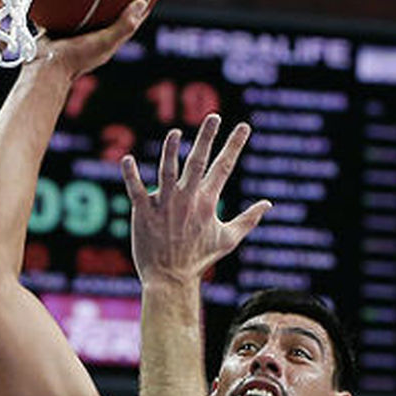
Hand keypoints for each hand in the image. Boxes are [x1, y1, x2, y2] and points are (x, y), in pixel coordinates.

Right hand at [31, 0, 148, 78]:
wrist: (44, 67)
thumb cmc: (75, 58)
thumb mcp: (104, 41)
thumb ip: (123, 25)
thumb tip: (142, 2)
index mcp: (107, 42)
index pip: (129, 24)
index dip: (140, 10)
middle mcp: (93, 38)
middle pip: (110, 16)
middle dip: (118, 2)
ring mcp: (75, 34)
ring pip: (88, 12)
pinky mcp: (58, 29)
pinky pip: (65, 10)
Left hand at [121, 114, 269, 284]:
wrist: (171, 279)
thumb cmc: (199, 259)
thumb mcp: (228, 240)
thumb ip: (249, 219)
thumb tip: (268, 204)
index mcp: (207, 202)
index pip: (224, 167)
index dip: (234, 145)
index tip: (244, 127)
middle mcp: (187, 199)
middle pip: (198, 162)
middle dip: (207, 138)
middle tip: (214, 117)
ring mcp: (165, 205)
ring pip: (167, 172)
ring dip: (171, 151)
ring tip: (176, 133)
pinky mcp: (143, 213)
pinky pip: (136, 191)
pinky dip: (130, 175)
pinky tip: (127, 159)